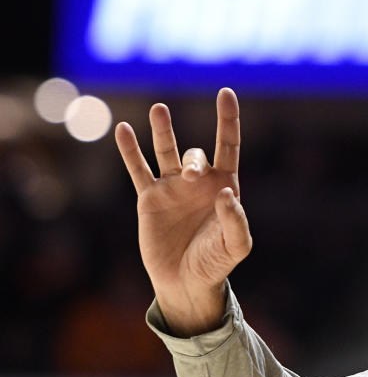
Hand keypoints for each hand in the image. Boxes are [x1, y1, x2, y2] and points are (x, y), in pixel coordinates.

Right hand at [115, 88, 251, 335]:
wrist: (187, 283)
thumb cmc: (216, 263)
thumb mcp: (235, 245)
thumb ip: (236, 220)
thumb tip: (226, 193)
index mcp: (224, 186)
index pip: (228, 146)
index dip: (228, 120)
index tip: (225, 93)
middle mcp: (198, 182)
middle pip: (195, 155)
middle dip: (193, 160)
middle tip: (189, 176)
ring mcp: (172, 188)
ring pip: (166, 151)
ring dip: (163, 130)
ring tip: (160, 110)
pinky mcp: (149, 199)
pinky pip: (138, 169)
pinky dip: (130, 151)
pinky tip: (123, 130)